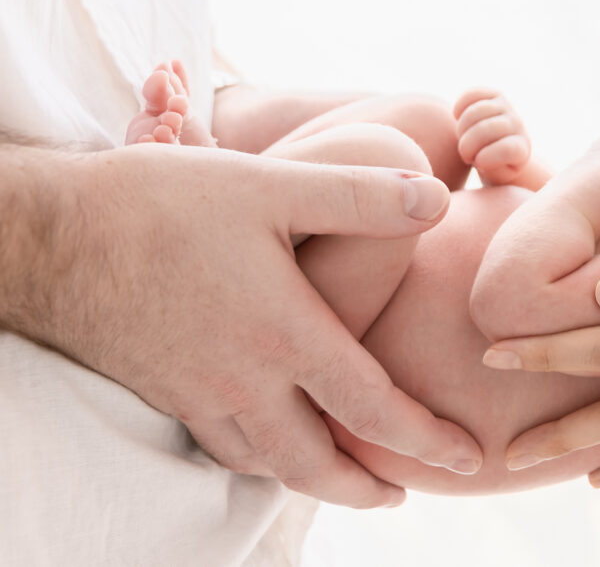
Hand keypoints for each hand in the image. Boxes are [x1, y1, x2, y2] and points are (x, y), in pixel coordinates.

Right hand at [3, 143, 481, 506]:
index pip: (372, 409)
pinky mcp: (165, 391)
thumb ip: (359, 196)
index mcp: (283, 337)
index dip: (427, 439)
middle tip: (405, 494)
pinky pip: (223, 447)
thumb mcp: (269, 185)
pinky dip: (262, 459)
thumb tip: (436, 198)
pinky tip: (270, 443)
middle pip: (319, 465)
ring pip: (270, 465)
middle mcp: (244, 382)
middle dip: (369, 488)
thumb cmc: (163, 204)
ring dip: (319, 480)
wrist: (52, 234)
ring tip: (349, 479)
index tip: (468, 458)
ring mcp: (198, 395)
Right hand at [453, 88, 530, 184]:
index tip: (479, 164)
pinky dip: (460, 105)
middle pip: (486, 129)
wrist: (499, 149)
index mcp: (522, 148)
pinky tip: (457, 117)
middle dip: (467, 145)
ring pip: (476, 111)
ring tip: (463, 138)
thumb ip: (493, 169)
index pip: (506, 149)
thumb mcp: (495, 176)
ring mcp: (506, 107)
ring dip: (461, 128)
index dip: (485, 158)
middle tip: (466, 155)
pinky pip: (472, 93)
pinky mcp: (494, 95)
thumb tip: (482, 156)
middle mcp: (517, 124)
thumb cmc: (495, 167)